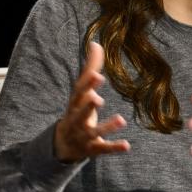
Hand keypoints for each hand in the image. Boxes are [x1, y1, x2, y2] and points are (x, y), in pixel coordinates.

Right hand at [54, 42, 129, 162]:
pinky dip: (114, 147)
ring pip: (95, 132)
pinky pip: (104, 148)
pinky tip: (127, 145)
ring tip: (121, 120)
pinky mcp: (94, 148)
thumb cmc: (77, 110)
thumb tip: (96, 43)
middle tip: (97, 98)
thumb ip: (90, 68)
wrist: (64, 144)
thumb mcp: (81, 91)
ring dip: (107, 126)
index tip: (97, 74)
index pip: (79, 92)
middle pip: (81, 113)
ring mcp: (85, 136)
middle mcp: (78, 119)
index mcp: (75, 103)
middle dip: (88, 106)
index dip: (87, 84)